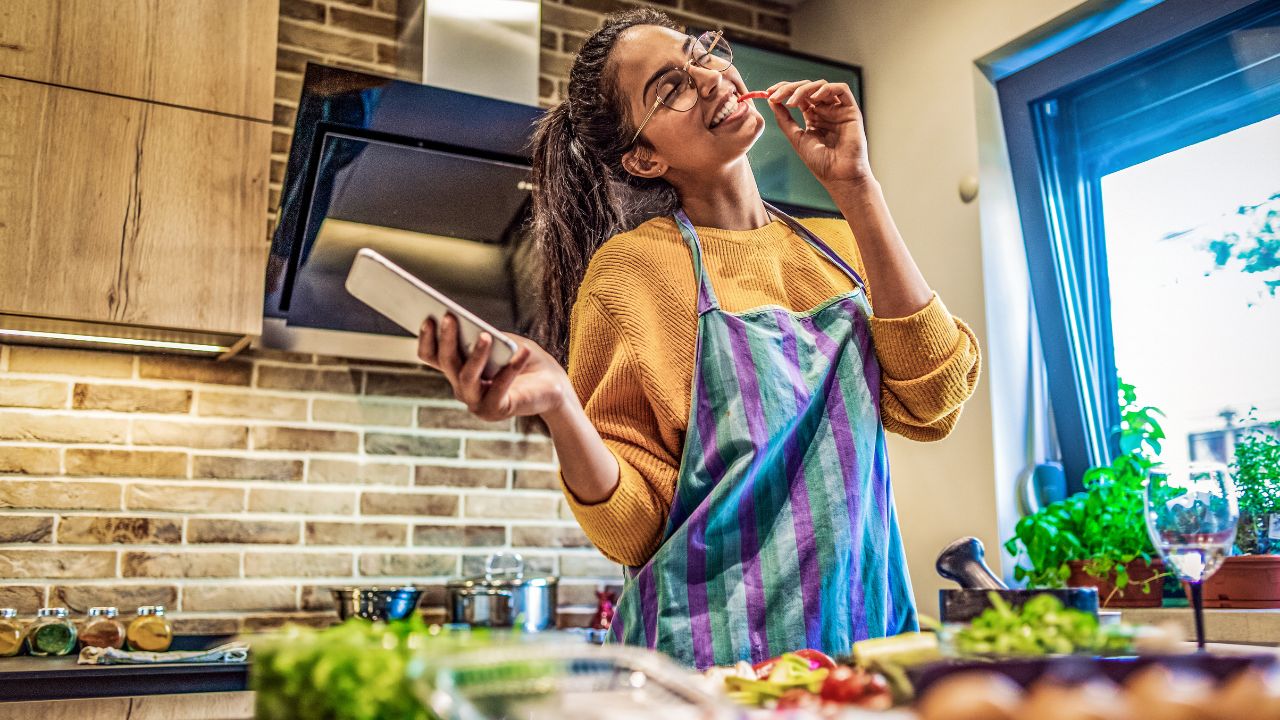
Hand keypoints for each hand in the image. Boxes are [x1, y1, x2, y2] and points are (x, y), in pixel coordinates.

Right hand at [417, 314, 569, 421]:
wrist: (551, 385)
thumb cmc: (523, 357)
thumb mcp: (503, 341)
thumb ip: (485, 336)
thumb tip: (472, 329)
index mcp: (457, 370)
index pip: (432, 356)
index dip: (426, 338)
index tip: (428, 317)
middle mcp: (461, 388)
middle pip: (447, 362)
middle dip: (446, 338)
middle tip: (449, 317)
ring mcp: (476, 402)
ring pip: (467, 377)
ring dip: (476, 355)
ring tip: (486, 336)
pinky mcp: (496, 410)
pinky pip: (500, 387)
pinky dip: (512, 368)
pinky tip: (523, 351)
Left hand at [765, 79, 872, 191]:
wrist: (839, 176)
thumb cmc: (820, 163)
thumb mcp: (796, 138)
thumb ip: (785, 119)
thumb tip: (771, 101)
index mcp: (813, 117)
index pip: (799, 96)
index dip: (784, 90)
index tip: (768, 93)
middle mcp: (826, 111)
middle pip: (808, 88)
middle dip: (790, 88)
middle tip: (775, 95)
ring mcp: (838, 109)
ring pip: (821, 86)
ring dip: (804, 89)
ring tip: (792, 102)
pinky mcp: (851, 110)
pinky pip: (841, 89)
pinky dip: (826, 89)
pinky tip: (814, 98)